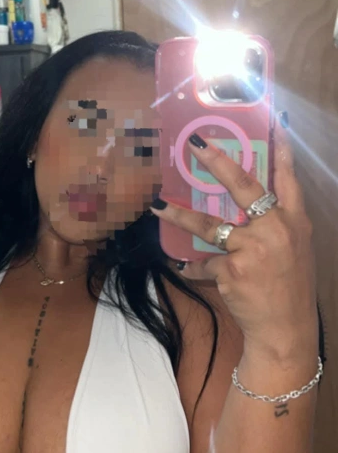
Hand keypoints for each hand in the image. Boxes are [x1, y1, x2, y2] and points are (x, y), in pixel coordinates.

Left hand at [151, 115, 317, 356]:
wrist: (285, 329)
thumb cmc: (289, 289)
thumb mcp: (293, 250)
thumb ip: (275, 226)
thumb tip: (247, 211)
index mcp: (294, 222)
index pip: (288, 180)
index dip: (280, 152)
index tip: (274, 123)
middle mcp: (275, 230)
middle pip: (244, 187)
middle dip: (218, 162)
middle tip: (196, 145)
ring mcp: (253, 249)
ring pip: (209, 225)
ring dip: (179, 217)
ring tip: (157, 207)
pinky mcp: (233, 271)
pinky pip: (204, 264)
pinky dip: (193, 268)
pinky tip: (186, 268)